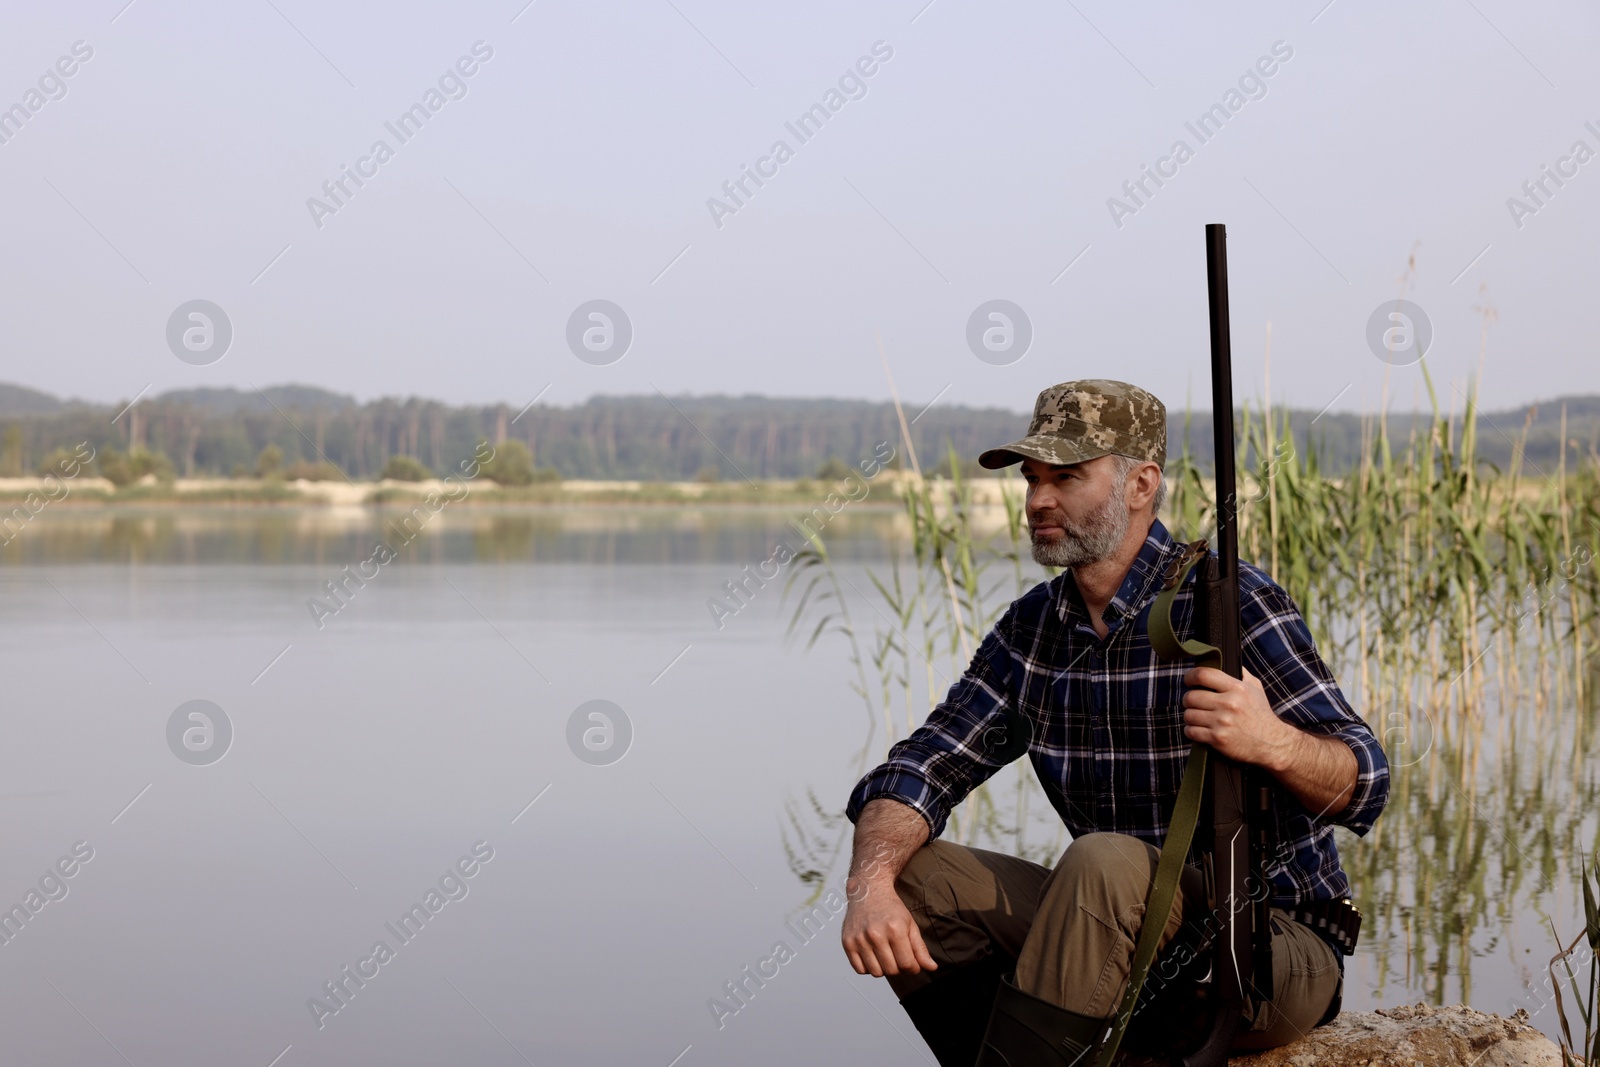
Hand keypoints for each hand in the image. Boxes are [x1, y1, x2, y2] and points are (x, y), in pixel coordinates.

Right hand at [841, 878, 937, 977]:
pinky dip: (868, 967)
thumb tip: (932, 968)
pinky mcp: (847, 943)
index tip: (912, 963)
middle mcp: (875, 934)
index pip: (907, 964)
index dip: (913, 967)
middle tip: (897, 955)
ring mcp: (859, 939)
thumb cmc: (890, 908)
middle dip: (898, 967)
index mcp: (895, 929)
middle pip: (891, 970)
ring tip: (885, 954)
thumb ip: (920, 948)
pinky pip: (859, 970)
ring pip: (876, 973)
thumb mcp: (910, 924)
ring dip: (883, 968)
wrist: (868, 891)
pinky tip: (872, 955)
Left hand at [1180, 666, 1296, 771]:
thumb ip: (1241, 673)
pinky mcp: (1218, 738)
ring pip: (1189, 715)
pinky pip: (1191, 731)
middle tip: (1193, 703)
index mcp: (1237, 688)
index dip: (1190, 676)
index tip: (1189, 681)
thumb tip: (1225, 660)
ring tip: (1197, 717)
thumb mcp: (1256, 688)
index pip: (1203, 675)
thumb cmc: (1261, 714)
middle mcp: (1229, 703)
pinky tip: (1197, 730)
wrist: (1271, 743)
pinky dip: (1191, 731)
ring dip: (1190, 717)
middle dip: (1188, 700)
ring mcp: (1222, 722)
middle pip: (1191, 696)